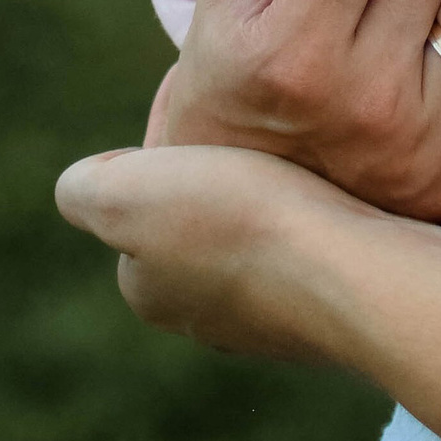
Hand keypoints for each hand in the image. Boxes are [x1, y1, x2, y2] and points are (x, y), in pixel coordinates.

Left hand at [58, 137, 384, 365]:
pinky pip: (317, 247)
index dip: (170, 146)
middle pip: (203, 216)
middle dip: (221, 174)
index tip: (204, 117)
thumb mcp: (130, 192)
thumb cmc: (240, 222)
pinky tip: (338, 193)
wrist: (357, 273)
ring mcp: (276, 323)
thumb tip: (83, 185)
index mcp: (150, 292)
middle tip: (254, 130)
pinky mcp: (336, 312)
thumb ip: (85, 189)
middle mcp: (204, 320)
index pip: (146, 199)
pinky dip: (322, 218)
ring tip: (300, 158)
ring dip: (275, 197)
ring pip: (261, 232)